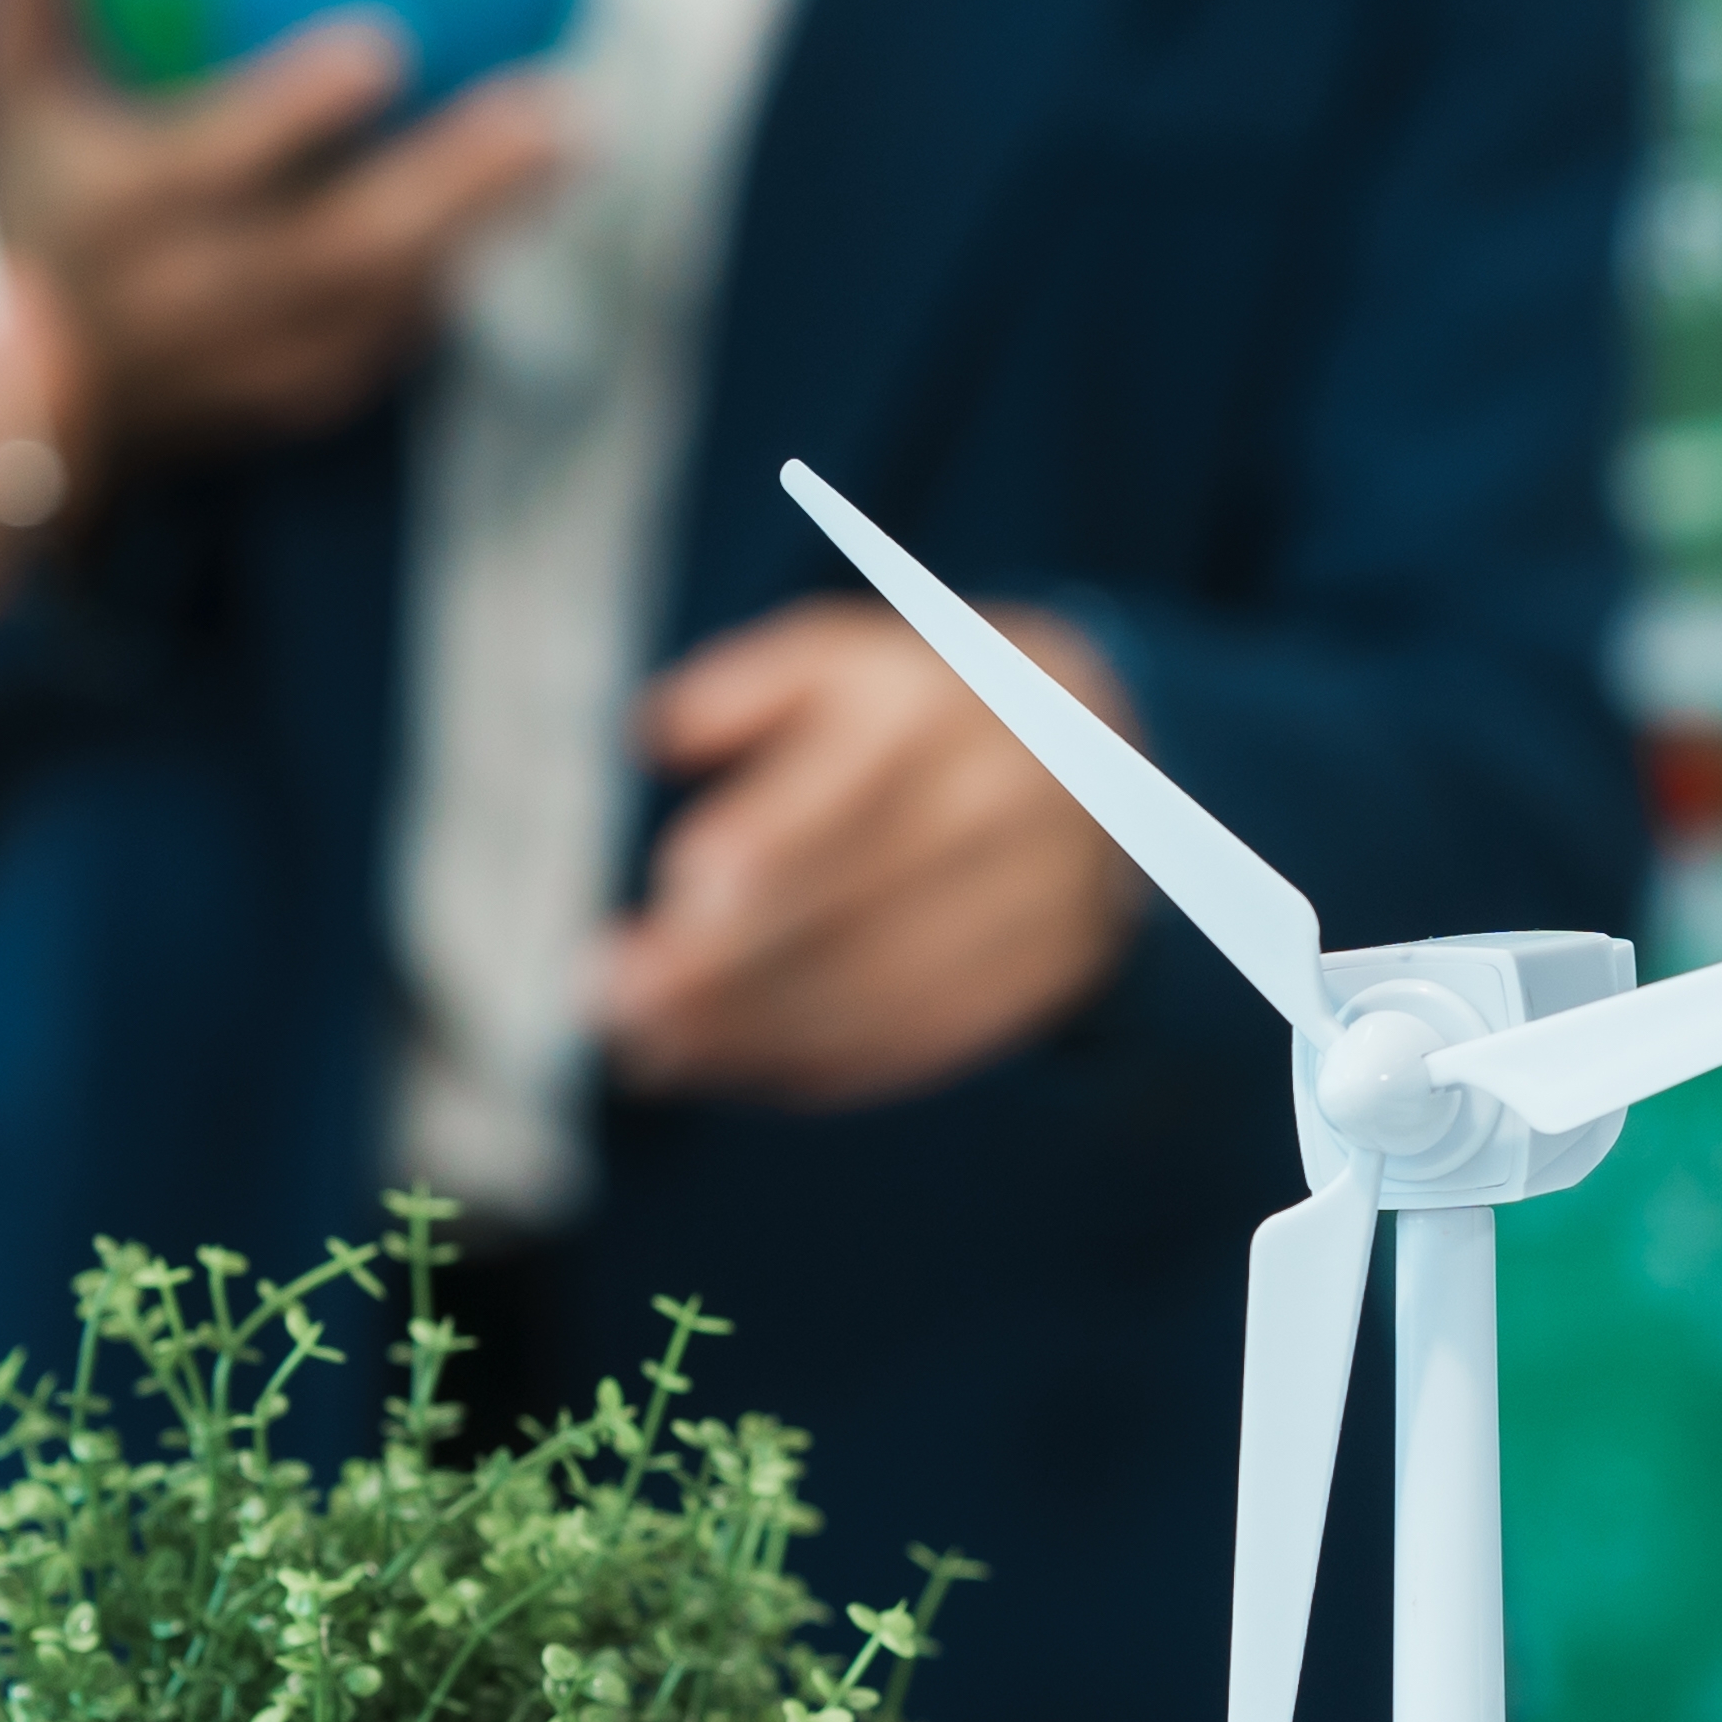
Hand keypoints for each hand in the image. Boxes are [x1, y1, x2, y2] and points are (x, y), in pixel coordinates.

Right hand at [0, 0, 573, 479]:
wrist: (18, 395)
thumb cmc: (20, 183)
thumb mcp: (3, 71)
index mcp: (118, 213)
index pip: (219, 164)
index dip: (297, 111)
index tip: (385, 42)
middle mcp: (190, 301)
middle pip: (349, 249)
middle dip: (460, 183)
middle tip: (556, 104)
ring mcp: (250, 367)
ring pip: (394, 299)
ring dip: (491, 224)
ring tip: (574, 142)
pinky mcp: (295, 402)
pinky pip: (393, 334)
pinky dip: (455, 267)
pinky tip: (522, 201)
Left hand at [594, 594, 1147, 1103]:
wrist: (1102, 753)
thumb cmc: (924, 708)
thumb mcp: (844, 656)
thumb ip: (748, 685)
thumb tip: (657, 734)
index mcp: (942, 711)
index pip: (841, 800)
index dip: (755, 855)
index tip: (670, 899)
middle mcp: (1005, 805)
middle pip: (856, 909)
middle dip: (726, 971)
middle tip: (619, 1007)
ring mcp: (1042, 898)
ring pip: (885, 989)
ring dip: (759, 1035)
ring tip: (656, 1050)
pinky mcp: (1052, 973)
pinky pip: (928, 1038)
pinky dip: (825, 1063)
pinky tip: (742, 1065)